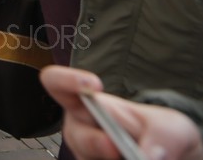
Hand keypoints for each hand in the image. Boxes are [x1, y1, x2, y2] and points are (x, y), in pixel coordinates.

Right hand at [41, 66, 202, 159]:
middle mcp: (81, 129)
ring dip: (106, 159)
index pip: (57, 82)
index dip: (65, 80)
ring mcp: (87, 154)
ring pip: (85, 156)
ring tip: (129, 158)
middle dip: (96, 142)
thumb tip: (146, 157)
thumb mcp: (173, 128)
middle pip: (75, 134)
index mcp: (90, 104)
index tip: (94, 86)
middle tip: (116, 149)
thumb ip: (162, 136)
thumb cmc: (164, 136)